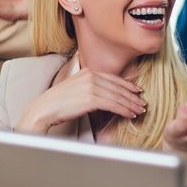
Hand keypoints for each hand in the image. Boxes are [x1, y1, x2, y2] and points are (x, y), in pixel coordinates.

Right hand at [15, 68, 145, 132]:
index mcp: (88, 71)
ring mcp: (91, 86)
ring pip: (118, 97)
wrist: (44, 108)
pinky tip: (130, 115)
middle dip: (132, 97)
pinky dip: (124, 110)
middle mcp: (91, 76)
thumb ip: (89, 86)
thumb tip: (103, 94)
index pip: (113, 78)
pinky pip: (113, 105)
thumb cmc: (58, 102)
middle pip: (118, 87)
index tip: (137, 91)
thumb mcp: (75, 87)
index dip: (128, 85)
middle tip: (142, 104)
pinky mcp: (91, 99)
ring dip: (131, 105)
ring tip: (139, 111)